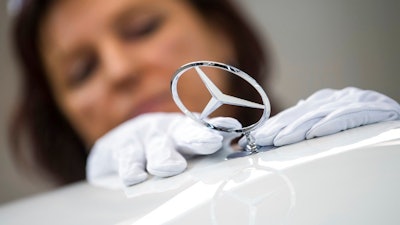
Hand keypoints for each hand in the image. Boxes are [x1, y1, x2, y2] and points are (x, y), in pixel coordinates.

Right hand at [86, 113, 240, 187]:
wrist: (118, 149)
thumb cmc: (159, 153)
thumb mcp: (181, 151)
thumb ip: (204, 158)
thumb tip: (238, 171)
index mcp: (186, 130)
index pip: (205, 128)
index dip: (218, 127)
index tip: (232, 128)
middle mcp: (168, 129)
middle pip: (185, 133)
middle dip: (199, 137)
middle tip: (211, 143)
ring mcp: (144, 136)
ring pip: (157, 146)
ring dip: (165, 156)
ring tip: (173, 167)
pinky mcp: (121, 146)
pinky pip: (128, 158)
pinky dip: (131, 168)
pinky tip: (136, 177)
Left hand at [244, 87, 399, 146]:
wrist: (397, 122)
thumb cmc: (364, 127)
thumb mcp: (332, 124)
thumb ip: (310, 124)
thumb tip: (283, 129)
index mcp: (326, 101)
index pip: (294, 114)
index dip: (274, 126)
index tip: (254, 138)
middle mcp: (337, 98)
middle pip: (303, 113)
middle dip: (278, 128)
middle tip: (258, 140)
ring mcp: (354, 100)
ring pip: (320, 114)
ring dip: (297, 128)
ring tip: (279, 140)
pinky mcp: (372, 108)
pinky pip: (348, 116)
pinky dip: (330, 123)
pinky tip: (315, 132)